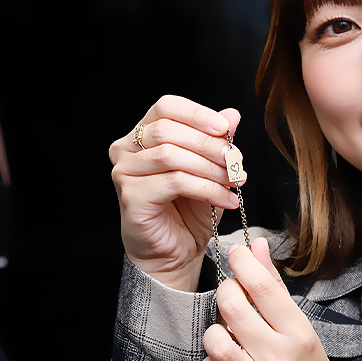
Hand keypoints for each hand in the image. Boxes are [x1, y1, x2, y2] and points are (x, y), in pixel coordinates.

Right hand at [109, 95, 242, 289]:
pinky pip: (174, 182)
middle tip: (236, 162)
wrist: (177, 253)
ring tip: (234, 182)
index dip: (197, 114)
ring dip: (211, 168)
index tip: (225, 128)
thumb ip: (217, 142)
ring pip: (171, 155)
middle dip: (209, 145)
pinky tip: (226, 200)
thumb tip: (232, 114)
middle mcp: (127, 150)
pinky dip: (207, 189)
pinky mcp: (131, 196)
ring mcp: (125, 173)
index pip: (166, 107)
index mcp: (143, 135)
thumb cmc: (189, 211)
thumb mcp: (210, 170)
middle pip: (168, 130)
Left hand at [199, 237, 340, 360]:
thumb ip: (274, 288)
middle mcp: (277, 359)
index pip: (264, 289)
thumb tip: (257, 245)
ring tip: (227, 333)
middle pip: (234, 309)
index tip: (235, 253)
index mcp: (298, 336)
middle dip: (226, 292)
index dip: (244, 264)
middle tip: (229, 292)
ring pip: (215, 341)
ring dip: (216, 330)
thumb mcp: (300, 330)